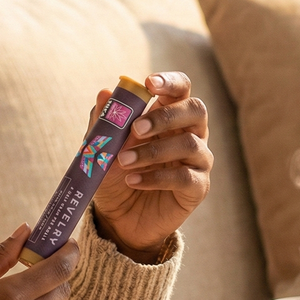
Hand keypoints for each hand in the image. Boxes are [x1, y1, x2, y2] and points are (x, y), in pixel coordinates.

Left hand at [90, 72, 211, 260]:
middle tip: (136, 129)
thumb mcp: (102, 147)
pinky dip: (156, 178)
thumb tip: (105, 93)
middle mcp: (190, 133)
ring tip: (123, 162)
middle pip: (196, 110)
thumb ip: (104, 122)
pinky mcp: (197, 188)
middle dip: (165, 116)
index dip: (170, 82)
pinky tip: (133, 181)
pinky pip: (185, 177)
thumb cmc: (114, 174)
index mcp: (169, 116)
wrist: (119, 217)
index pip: (181, 88)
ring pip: (189, 144)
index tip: (149, 84)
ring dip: (152, 152)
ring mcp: (197, 160)